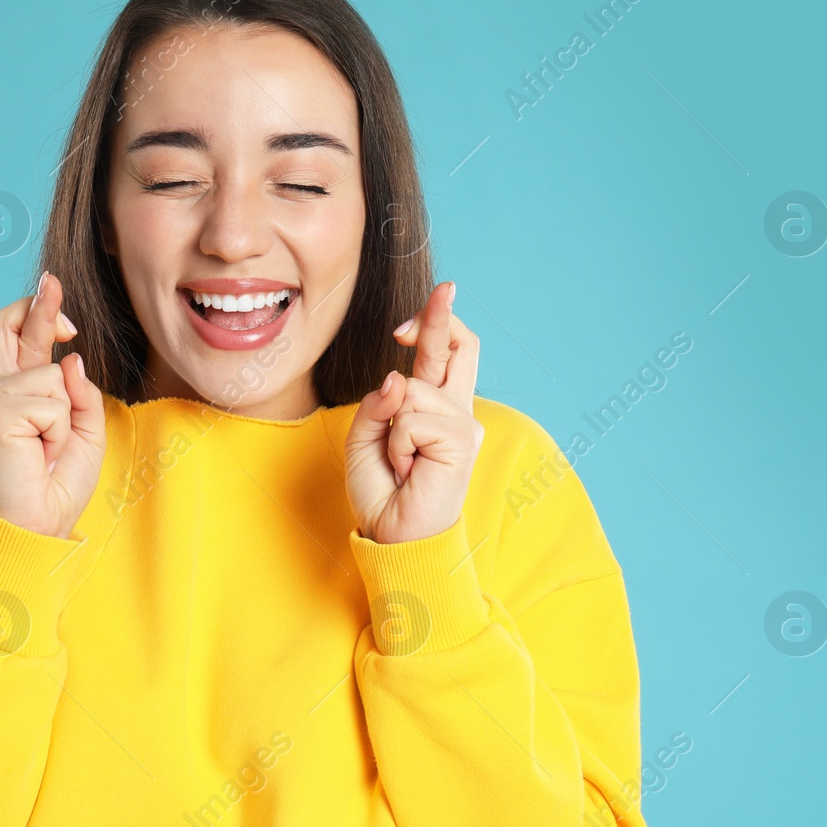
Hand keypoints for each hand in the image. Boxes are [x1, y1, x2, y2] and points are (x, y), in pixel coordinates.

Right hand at [0, 270, 106, 538]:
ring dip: (65, 417)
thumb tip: (69, 358)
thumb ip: (81, 393)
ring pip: (51, 376)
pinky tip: (43, 453)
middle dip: (35, 304)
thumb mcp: (85, 431)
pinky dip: (60, 430)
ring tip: (50, 449)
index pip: (17, 338)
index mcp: (14, 393)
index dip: (36, 311)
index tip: (53, 290)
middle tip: (53, 282)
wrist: (39, 525)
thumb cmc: (57, 483)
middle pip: (5, 326)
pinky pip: (51, 402)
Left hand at [344, 281, 484, 543]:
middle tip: (446, 289)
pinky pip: (412, 421)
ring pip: (413, 391)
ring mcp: (462, 425)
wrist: (394, 537)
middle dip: (444, 317)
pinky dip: (398, 445)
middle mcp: (455, 411)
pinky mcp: (461, 442)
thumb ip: (377, 405)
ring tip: (400, 463)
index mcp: (435, 408)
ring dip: (391, 428)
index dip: (437, 323)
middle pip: (460, 349)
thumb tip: (397, 377)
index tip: (432, 300)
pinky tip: (409, 470)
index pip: (445, 355)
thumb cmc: (383, 491)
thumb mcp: (365, 439)